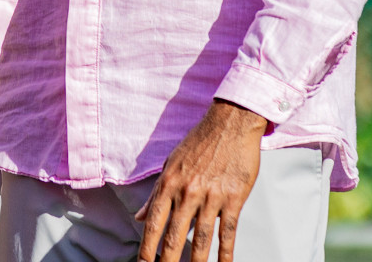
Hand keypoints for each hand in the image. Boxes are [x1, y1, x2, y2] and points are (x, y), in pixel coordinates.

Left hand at [136, 101, 265, 261]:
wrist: (230, 123)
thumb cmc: (199, 142)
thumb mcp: (170, 163)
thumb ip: (155, 193)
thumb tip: (138, 216)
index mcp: (168, 183)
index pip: (153, 223)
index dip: (146, 247)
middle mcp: (187, 192)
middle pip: (174, 235)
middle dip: (167, 260)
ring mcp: (211, 196)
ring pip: (201, 238)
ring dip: (197, 261)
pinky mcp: (234, 198)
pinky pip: (228, 231)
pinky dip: (225, 252)